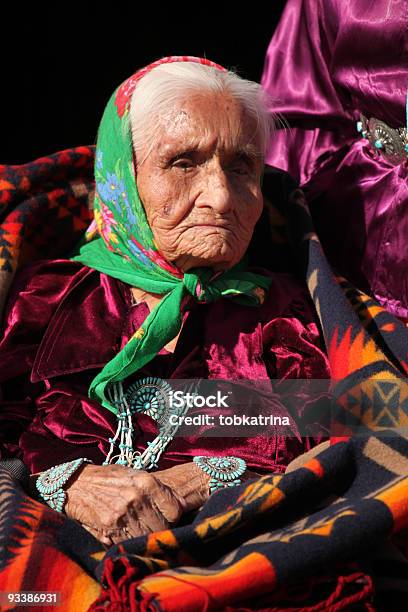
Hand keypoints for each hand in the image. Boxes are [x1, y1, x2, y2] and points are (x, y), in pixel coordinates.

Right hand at [63, 462, 210, 545]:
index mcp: (147, 482)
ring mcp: (123, 514)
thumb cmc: (109, 479)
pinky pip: (129, 542)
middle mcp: (137, 497)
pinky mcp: (109, 527)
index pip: (175, 510)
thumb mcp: (134, 475)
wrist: (77, 484)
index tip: (169, 518)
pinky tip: (126, 534)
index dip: (173, 517)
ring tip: (139, 531)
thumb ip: (155, 489)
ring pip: (146, 537)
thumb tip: (179, 505)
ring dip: (144, 538)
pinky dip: (129, 542)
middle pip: (161, 527)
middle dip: (159, 529)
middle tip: (154, 528)